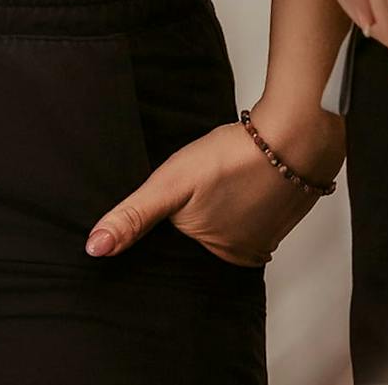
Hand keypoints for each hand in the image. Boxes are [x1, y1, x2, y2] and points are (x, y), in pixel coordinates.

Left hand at [87, 99, 344, 267]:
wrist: (292, 134)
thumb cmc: (232, 157)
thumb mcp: (171, 184)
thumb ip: (134, 216)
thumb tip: (95, 249)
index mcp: (216, 254)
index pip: (179, 245)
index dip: (171, 221)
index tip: (171, 199)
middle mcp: (243, 254)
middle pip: (205, 232)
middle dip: (195, 212)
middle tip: (195, 183)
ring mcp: (265, 232)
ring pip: (228, 220)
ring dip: (219, 204)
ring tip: (213, 181)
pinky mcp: (280, 210)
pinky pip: (250, 208)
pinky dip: (240, 195)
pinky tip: (234, 178)